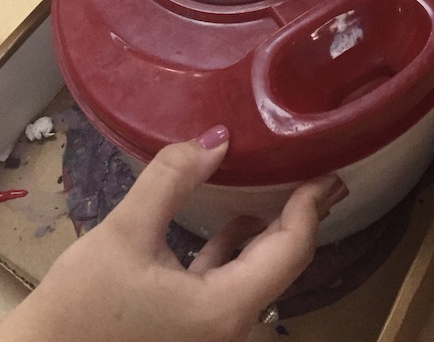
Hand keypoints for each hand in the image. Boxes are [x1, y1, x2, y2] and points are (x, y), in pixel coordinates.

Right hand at [1, 127, 346, 341]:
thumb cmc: (79, 310)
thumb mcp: (124, 233)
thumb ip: (172, 179)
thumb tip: (218, 137)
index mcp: (225, 310)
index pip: (291, 251)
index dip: (311, 207)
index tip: (329, 173)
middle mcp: (229, 329)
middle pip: (282, 266)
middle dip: (302, 219)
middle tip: (322, 180)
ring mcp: (210, 335)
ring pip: (257, 279)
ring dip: (270, 236)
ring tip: (284, 194)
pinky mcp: (189, 332)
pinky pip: (229, 289)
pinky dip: (238, 254)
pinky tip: (235, 225)